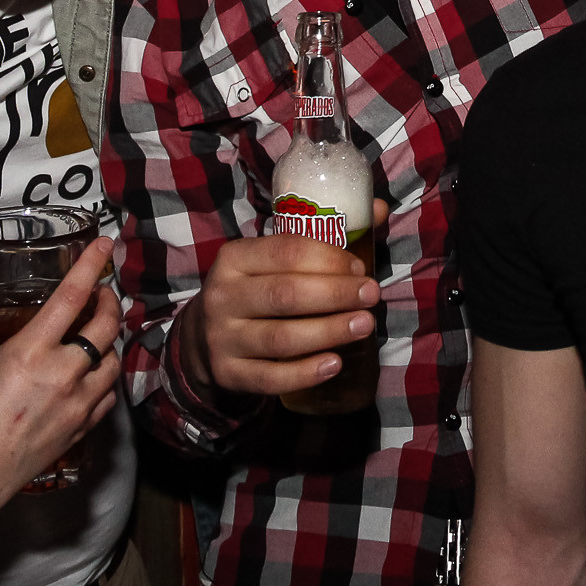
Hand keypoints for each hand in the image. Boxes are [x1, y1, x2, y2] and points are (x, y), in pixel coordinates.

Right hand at [0, 236, 124, 512]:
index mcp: (31, 352)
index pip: (71, 297)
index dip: (90, 266)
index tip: (104, 245)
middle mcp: (62, 374)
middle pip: (106, 325)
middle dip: (109, 301)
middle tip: (102, 293)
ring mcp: (77, 403)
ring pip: (114, 359)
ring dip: (110, 341)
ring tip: (98, 333)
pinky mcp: (83, 427)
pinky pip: (109, 394)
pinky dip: (105, 378)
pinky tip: (94, 374)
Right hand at [179, 201, 389, 399]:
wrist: (206, 334)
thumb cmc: (257, 287)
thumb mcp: (274, 258)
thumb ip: (325, 234)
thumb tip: (380, 208)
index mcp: (234, 257)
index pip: (285, 251)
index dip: (328, 259)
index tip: (361, 269)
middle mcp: (223, 296)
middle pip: (285, 295)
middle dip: (335, 295)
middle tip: (372, 296)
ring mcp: (222, 338)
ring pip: (280, 338)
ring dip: (328, 332)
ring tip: (365, 326)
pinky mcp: (228, 374)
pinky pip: (270, 377)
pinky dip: (304, 373)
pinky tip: (334, 364)